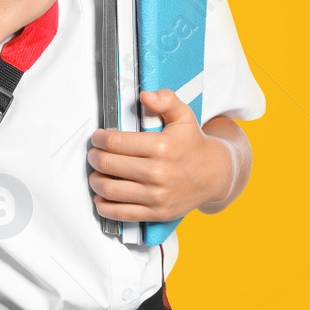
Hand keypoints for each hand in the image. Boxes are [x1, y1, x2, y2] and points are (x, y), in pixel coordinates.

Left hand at [87, 90, 233, 222]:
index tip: (98, 137)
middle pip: (107, 164)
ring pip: (109, 190)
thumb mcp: (184, 116)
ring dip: (95, 180)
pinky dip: (104, 206)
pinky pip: (121, 213)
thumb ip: (166, 100)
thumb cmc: (193, 144)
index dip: (99, 138)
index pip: (115, 142)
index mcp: (161, 146)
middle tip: (94, 154)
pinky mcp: (156, 212)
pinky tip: (101, 197)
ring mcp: (157, 195)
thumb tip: (145, 95)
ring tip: (96, 174)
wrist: (215, 175)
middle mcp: (158, 172)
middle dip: (94, 157)